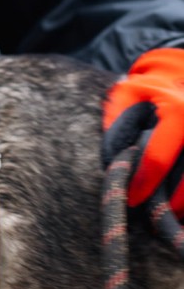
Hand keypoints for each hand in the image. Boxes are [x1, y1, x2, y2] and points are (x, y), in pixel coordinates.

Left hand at [102, 47, 183, 212]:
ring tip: (168, 212)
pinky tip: (180, 201)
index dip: (142, 185)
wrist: (182, 74)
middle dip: (168, 203)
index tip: (130, 199)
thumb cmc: (153, 86)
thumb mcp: (128, 93)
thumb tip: (112, 158)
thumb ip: (115, 121)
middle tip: (152, 214)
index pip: (157, 160)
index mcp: (178, 111)